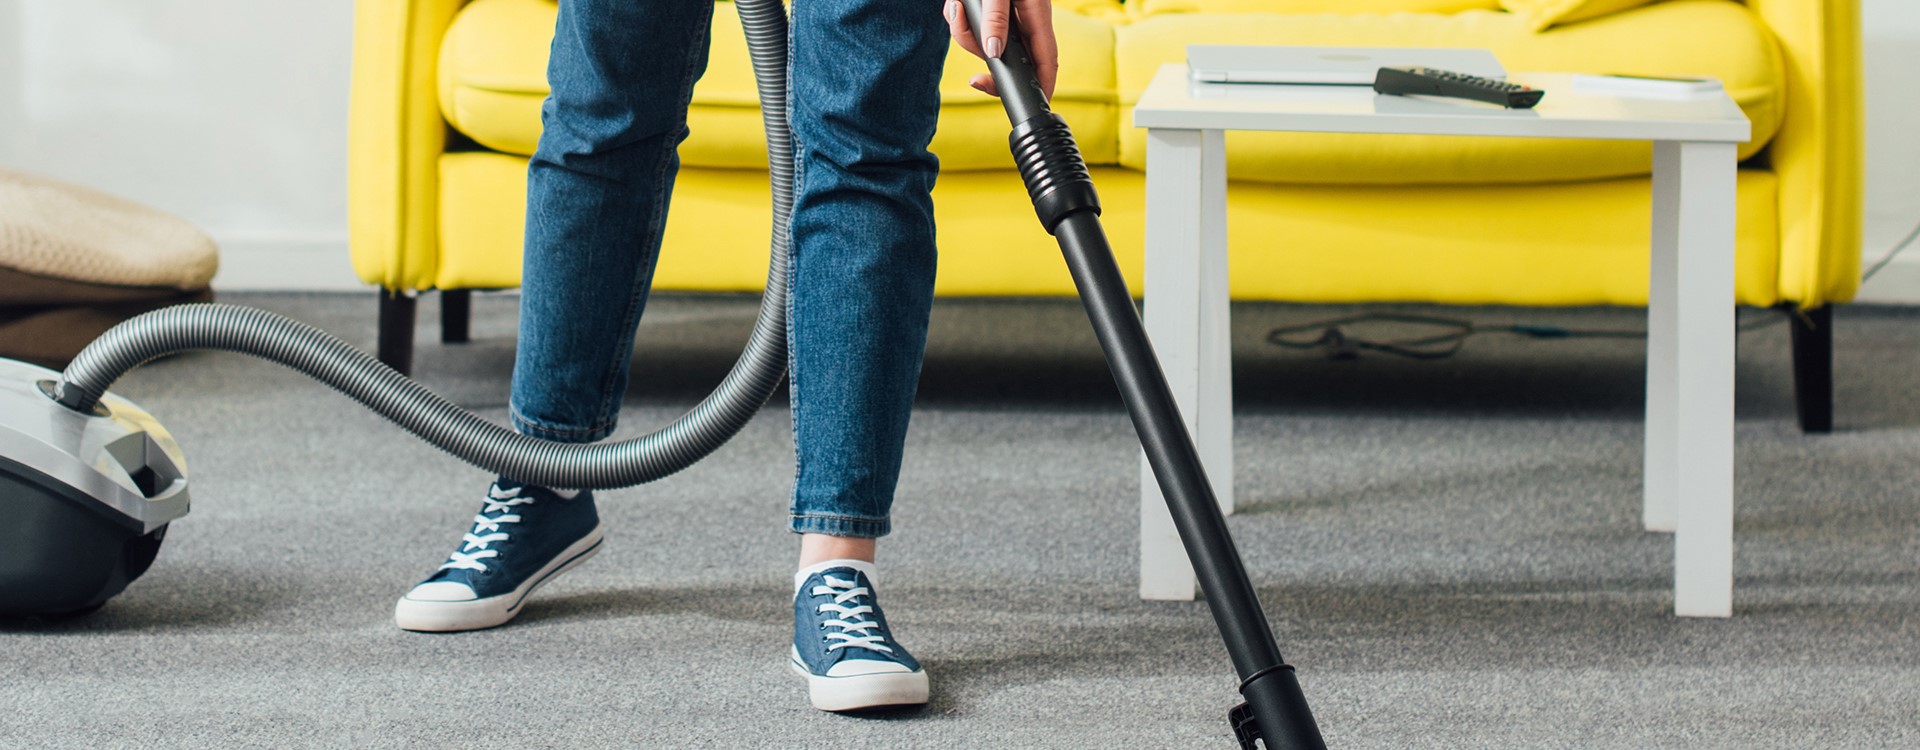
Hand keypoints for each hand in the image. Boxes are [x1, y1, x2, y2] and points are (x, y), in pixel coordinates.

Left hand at [943, 0, 1057, 99]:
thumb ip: (996, 19)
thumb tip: (993, 52)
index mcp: (1036, 15)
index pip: (1046, 61)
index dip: (1043, 87)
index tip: (1033, 106)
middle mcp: (1024, 20)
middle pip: (1011, 59)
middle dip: (990, 69)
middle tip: (975, 80)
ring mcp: (1007, 17)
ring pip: (985, 44)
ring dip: (965, 34)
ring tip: (958, 6)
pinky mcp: (989, 12)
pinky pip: (972, 28)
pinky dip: (959, 20)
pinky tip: (957, 3)